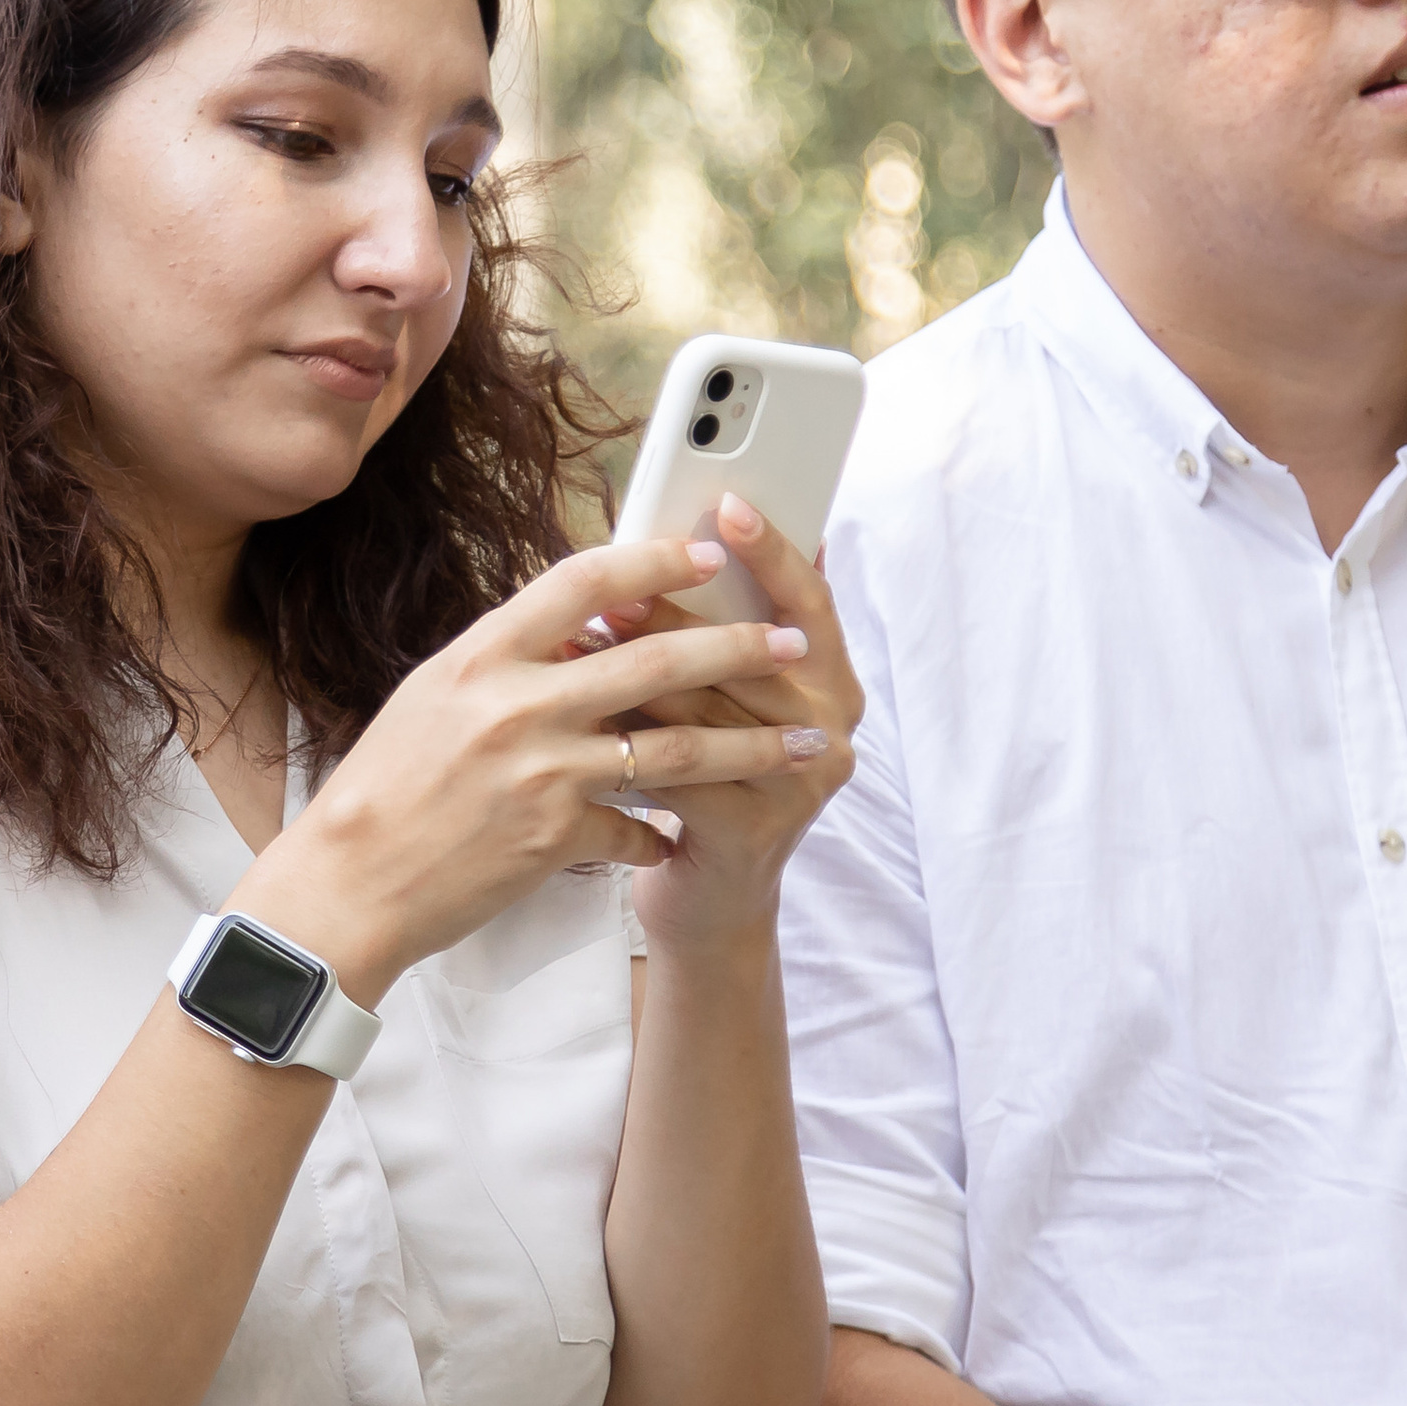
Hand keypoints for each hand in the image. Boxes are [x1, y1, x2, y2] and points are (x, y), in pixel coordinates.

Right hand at [245, 533, 835, 997]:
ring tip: (805, 742)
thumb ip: (508, 658)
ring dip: (749, 743)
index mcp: (484, 654)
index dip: (655, 560)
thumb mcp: (435, 695)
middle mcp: (519, 703)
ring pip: (674, 746)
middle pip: (655, 657)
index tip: (709, 554)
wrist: (349, 881)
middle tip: (794, 641)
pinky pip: (637, 827)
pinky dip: (659, 832)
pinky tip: (674, 838)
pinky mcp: (557, 836)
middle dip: (739, 647)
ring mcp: (543, 770)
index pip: (584, 581)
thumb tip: (577, 627)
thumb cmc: (384, 786)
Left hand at [604, 493, 861, 954]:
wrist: (705, 901)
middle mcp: (830, 729)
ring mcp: (798, 783)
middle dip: (676, 616)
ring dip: (636, 675)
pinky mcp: (752, 828)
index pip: (808, 600)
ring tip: (579, 644)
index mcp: (829, 682)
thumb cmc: (700, 786)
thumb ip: (710, 641)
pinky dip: (623, 740)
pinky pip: (679, 768)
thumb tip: (655, 554)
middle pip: (751, 649)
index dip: (770, 551)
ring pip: (708, 707)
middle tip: (615, 589)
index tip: (727, 504)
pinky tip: (577, 723)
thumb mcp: (715, 704)